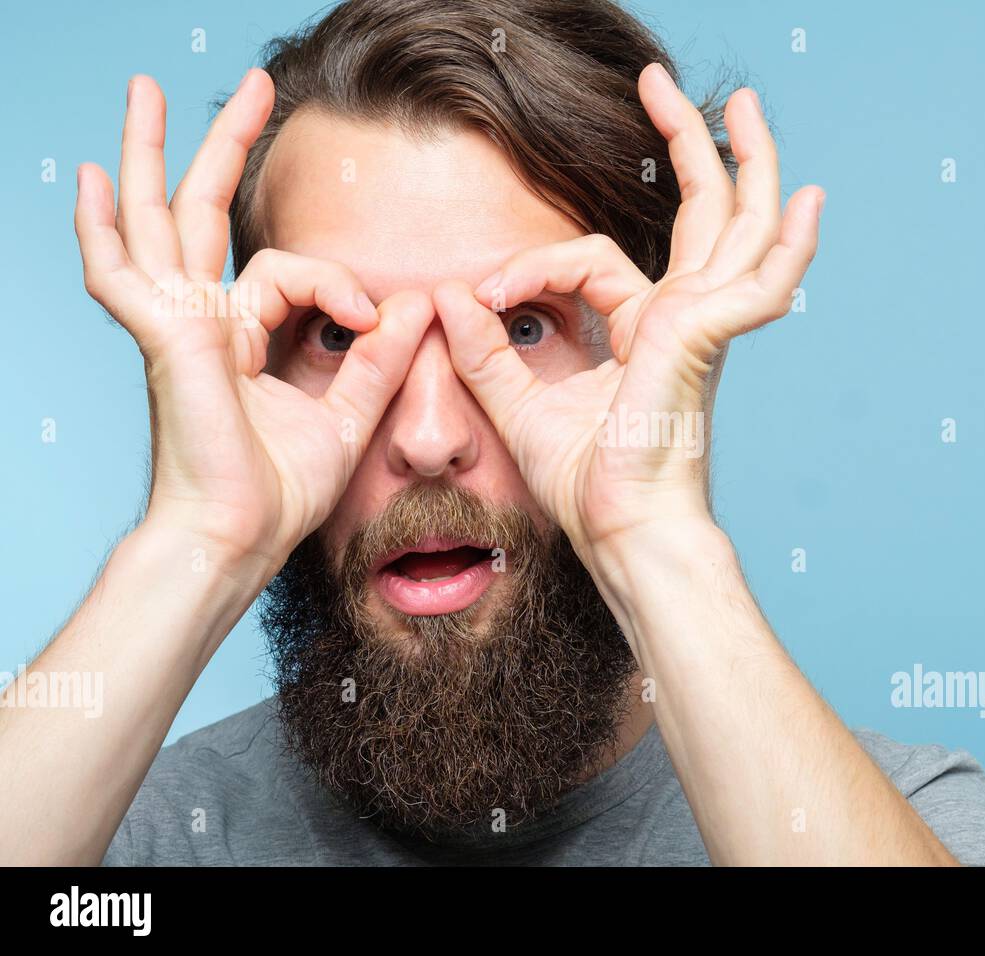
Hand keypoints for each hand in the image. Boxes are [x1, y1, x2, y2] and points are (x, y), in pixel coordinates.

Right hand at [74, 71, 432, 569]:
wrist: (239, 539)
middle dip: (223, 145)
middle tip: (251, 86)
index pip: (285, 270)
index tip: (377, 317)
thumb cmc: (279, 492)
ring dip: (152, 153)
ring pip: (159, 221)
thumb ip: (379, 360)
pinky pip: (124, 275)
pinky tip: (94, 180)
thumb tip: (419, 303)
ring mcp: (176, 326)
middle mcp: (202, 322)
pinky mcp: (167, 340)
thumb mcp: (347, 414)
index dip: (340, 282)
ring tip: (144, 90)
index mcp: (240, 337)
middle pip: (202, 212)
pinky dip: (102, 229)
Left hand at [433, 63, 822, 566]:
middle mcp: (684, 318)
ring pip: (737, 227)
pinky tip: (808, 205)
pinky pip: (756, 286)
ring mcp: (703, 326)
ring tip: (742, 105)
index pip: (595, 259)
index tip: (478, 296)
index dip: (531, 265)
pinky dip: (788, 250)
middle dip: (691, 146)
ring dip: (747, 164)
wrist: (623, 533)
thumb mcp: (520, 406)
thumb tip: (447, 296)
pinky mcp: (703, 339)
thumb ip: (486, 351)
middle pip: (705, 214)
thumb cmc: (588, 485)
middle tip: (669, 85)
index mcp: (649, 329)